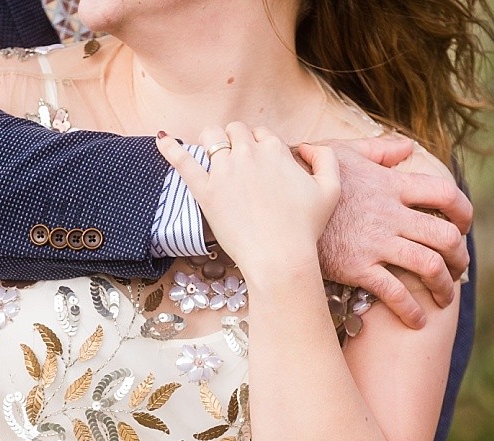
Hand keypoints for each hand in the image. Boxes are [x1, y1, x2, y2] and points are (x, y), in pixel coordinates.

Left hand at [156, 123, 339, 277]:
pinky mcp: (205, 190)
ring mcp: (224, 171)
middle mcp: (249, 153)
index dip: (261, 146)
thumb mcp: (331, 189)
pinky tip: (161, 138)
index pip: (262, 133)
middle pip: (236, 130)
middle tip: (239, 163)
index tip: (261, 164)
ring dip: (212, 140)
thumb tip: (306, 146)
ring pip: (211, 136)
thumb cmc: (306, 227)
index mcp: (276, 150)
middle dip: (237, 141)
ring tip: (213, 154)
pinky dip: (169, 147)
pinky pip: (182, 161)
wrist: (280, 257)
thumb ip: (326, 159)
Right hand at [315, 136, 472, 327]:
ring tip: (443, 297)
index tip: (464, 225)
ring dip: (444, 286)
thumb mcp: (341, 153)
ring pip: (429, 266)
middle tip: (458, 267)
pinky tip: (417, 321)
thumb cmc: (304, 175)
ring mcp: (376, 242)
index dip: (463, 211)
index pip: (444, 194)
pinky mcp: (358, 267)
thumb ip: (378, 150)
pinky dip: (411, 310)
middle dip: (459, 256)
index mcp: (391, 186)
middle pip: (445, 236)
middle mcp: (390, 214)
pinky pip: (395, 293)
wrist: (273, 205)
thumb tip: (407, 148)